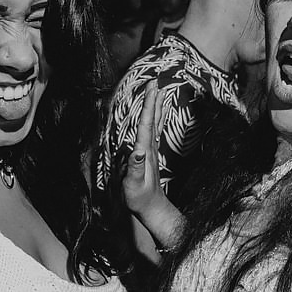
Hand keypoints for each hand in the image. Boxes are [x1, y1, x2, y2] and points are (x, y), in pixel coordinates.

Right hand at [122, 80, 167, 220]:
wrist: (152, 209)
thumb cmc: (140, 198)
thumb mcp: (133, 183)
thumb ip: (134, 167)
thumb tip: (135, 150)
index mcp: (145, 151)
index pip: (146, 123)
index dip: (148, 105)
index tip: (151, 88)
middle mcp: (149, 148)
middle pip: (152, 119)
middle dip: (153, 100)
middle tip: (155, 82)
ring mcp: (150, 151)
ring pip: (154, 124)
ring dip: (155, 107)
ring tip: (157, 92)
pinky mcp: (149, 156)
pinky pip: (152, 132)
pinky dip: (154, 120)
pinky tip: (154, 115)